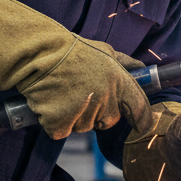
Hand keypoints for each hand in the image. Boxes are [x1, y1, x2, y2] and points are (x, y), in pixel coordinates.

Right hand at [0, 0, 151, 138]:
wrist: (36, 53)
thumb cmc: (69, 50)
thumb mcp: (103, 50)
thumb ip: (125, 62)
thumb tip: (143, 67)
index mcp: (118, 79)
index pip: (139, 107)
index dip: (142, 119)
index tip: (142, 126)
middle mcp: (104, 97)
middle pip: (108, 121)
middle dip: (97, 112)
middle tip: (81, 94)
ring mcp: (82, 112)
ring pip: (83, 127)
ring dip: (74, 116)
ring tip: (63, 93)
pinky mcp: (60, 123)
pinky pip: (61, 131)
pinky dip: (54, 122)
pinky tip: (50, 102)